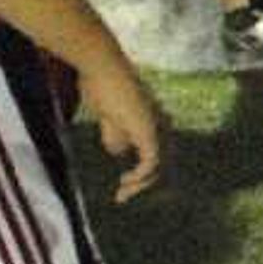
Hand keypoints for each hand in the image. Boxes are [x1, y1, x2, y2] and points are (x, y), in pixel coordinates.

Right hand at [76, 55, 168, 201]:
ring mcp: (157, 126)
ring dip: (141, 184)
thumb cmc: (100, 83)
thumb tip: (118, 153)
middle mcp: (161, 124)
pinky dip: (141, 176)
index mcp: (152, 120)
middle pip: (162, 162)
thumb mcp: (107, 115)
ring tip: (121, 194)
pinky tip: (126, 182)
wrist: (101, 66)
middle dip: (144, 183)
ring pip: (159, 165)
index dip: (143, 171)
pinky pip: (151, 162)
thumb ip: (115, 133)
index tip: (122, 184)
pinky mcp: (149, 130)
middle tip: (122, 196)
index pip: (157, 152)